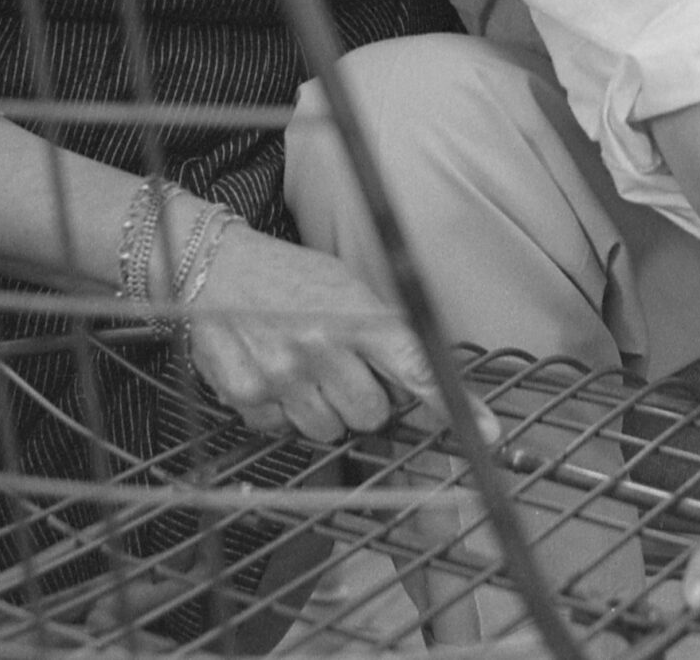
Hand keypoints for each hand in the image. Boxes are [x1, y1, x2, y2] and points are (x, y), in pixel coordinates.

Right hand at [181, 220, 451, 440]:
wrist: (212, 267)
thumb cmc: (288, 278)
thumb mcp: (344, 287)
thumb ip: (380, 332)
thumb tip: (418, 383)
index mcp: (354, 314)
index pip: (415, 366)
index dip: (451, 405)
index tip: (486, 433)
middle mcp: (320, 348)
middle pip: (373, 415)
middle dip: (366, 400)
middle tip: (345, 370)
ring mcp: (282, 376)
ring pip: (330, 431)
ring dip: (325, 409)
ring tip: (306, 370)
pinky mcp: (247, 397)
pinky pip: (284, 431)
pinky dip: (284, 413)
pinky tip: (274, 377)